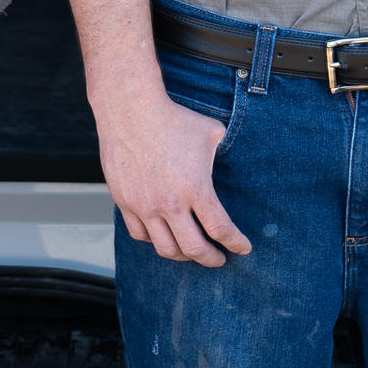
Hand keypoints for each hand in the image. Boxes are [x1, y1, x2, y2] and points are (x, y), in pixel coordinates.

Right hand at [97, 85, 250, 267]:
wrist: (131, 109)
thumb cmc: (173, 119)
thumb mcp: (212, 133)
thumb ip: (224, 155)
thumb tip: (234, 164)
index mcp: (196, 188)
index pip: (220, 229)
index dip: (236, 243)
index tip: (243, 248)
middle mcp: (170, 203)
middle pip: (194, 248)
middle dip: (212, 259)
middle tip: (219, 259)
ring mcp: (144, 205)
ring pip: (166, 248)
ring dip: (183, 255)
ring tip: (192, 252)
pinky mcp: (125, 202)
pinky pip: (140, 234)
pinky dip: (155, 241)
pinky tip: (164, 235)